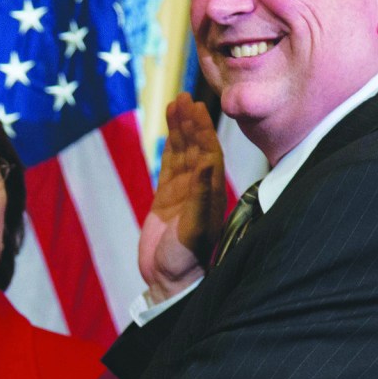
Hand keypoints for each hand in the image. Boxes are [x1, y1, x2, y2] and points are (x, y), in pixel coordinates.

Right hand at [139, 93, 225, 303]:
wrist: (170, 281)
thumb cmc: (186, 259)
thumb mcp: (194, 228)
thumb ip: (199, 195)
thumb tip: (205, 162)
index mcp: (211, 192)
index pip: (209, 152)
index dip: (203, 129)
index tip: (197, 107)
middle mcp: (200, 188)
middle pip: (196, 147)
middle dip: (192, 122)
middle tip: (186, 96)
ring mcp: (183, 192)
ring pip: (182, 153)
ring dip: (180, 129)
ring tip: (176, 103)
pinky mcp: (166, 200)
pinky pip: (169, 166)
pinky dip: (169, 148)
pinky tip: (168, 131)